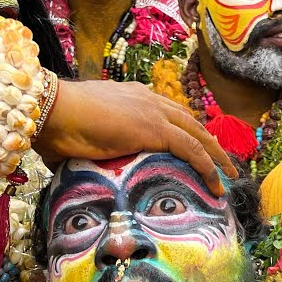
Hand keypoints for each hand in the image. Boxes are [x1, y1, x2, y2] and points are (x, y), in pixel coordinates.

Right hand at [33, 80, 237, 195]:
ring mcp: (154, 113)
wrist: (52, 111)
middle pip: (190, 121)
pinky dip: (209, 168)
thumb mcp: (78, 137)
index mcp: (130, 97)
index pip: (167, 112)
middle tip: (223, 160)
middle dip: (209, 141)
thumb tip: (72, 166)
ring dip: (217, 157)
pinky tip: (217, 185)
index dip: (184, 130)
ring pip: (199, 135)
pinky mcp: (157, 130)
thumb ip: (86, 148)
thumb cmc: (54, 126)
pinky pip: (193, 151)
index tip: (194, 145)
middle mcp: (147, 99)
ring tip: (230, 176)